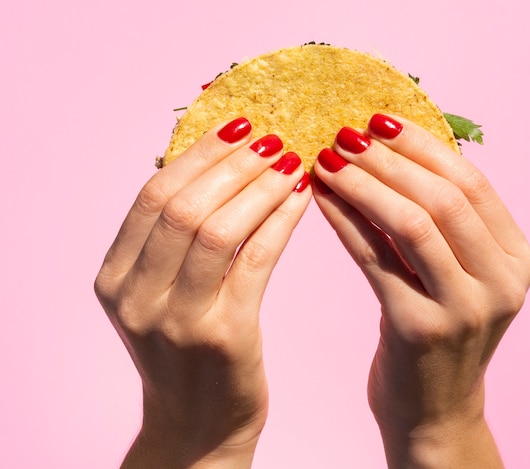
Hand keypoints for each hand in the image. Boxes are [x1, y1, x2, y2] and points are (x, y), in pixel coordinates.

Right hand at [94, 118, 310, 467]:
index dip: (196, 155)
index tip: (235, 124)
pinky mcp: (223, 335)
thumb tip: (216, 165)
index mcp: (114, 279)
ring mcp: (177, 319)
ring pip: (218, 229)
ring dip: (258, 186)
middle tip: (270, 135)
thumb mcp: (161, 296)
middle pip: (182, 206)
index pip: (153, 197)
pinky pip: (255, 259)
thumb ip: (174, 241)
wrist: (197, 428)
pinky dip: (280, 221)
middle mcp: (136, 297)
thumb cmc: (186, 354)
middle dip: (231, 163)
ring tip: (290, 159)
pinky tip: (301, 198)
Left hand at [313, 115, 529, 467]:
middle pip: (445, 197)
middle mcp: (502, 282)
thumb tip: (384, 151)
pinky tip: (319, 196)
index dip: (423, 146)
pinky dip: (346, 219)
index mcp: (517, 259)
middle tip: (345, 132)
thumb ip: (438, 222)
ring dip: (365, 183)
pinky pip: (376, 256)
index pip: (472, 183)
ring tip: (326, 157)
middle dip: (390, 159)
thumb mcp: (455, 275)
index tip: (380, 119)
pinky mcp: (419, 329)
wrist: (433, 411)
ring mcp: (465, 308)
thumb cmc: (436, 332)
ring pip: (413, 222)